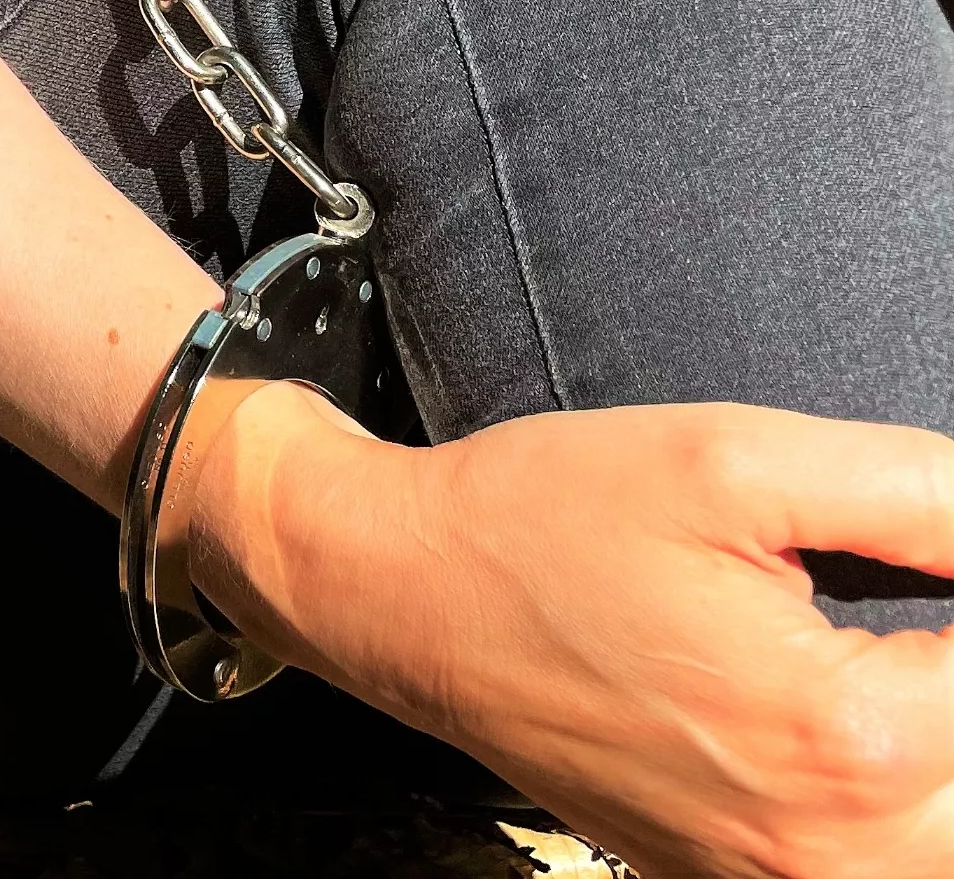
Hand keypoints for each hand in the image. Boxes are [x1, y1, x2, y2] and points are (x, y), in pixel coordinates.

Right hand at [196, 386, 953, 877]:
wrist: (400, 593)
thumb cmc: (546, 519)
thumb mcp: (733, 460)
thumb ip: (919, 491)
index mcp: (848, 734)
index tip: (922, 545)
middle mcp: (825, 843)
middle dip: (950, 680)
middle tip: (905, 612)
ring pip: (937, 842)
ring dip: (934, 752)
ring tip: (886, 669)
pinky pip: (865, 866)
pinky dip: (884, 808)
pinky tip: (831, 727)